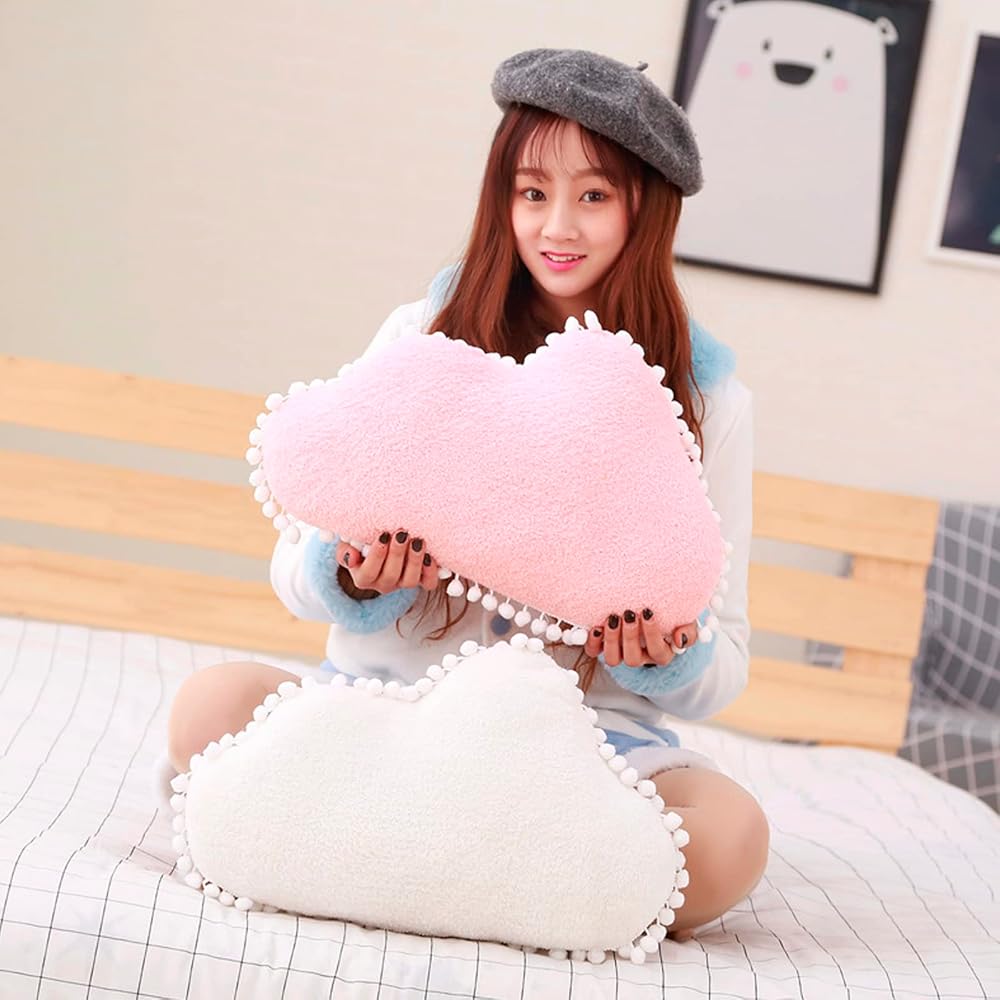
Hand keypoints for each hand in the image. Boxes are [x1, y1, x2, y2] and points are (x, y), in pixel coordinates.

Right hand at [336, 530, 439, 594]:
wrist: (378, 542)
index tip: (383, 535)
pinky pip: (428, 583)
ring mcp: (402, 584)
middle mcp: (382, 584)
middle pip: (390, 576)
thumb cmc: (361, 542)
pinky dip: (431, 571)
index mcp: (363, 578)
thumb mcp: (347, 544)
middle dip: (397, 554)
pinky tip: (430, 556)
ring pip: (410, 581)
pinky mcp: (419, 581)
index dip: (377, 555)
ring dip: (415, 561)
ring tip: (418, 541)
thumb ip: (345, 551)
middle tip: (402, 534)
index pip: (368, 573)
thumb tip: (351, 557)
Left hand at [584, 608, 698, 667]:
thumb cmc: (669, 615)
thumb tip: (679, 639)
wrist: (651, 608)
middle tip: (629, 613)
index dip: (652, 634)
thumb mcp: (685, 620)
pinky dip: (593, 642)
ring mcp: (621, 653)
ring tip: (613, 618)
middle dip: (630, 636)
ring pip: (613, 659)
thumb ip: (688, 631)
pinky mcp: (603, 647)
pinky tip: (596, 627)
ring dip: (611, 640)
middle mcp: (641, 656)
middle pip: (633, 658)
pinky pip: (595, 651)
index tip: (648, 612)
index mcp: (661, 653)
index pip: (657, 651)